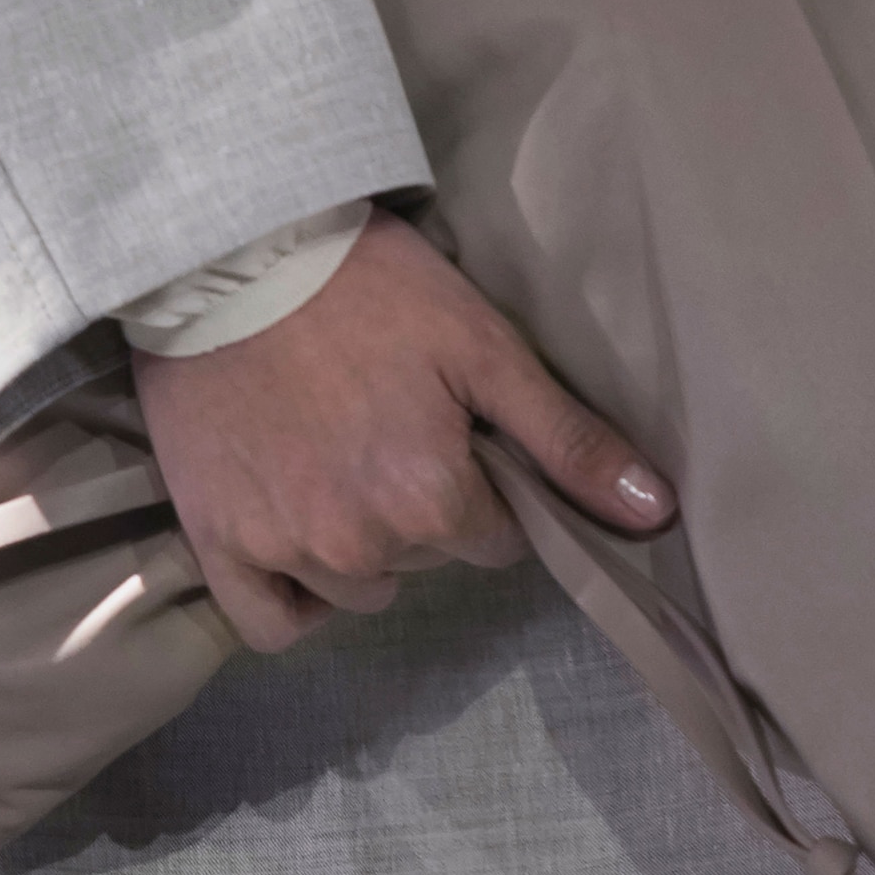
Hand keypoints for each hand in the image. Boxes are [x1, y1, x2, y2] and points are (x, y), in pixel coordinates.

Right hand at [132, 210, 673, 651]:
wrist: (230, 251)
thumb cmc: (367, 286)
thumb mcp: (483, 345)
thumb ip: (568, 439)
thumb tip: (657, 514)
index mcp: (430, 500)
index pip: (495, 541)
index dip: (483, 485)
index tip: (451, 430)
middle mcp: (358, 544)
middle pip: (427, 562)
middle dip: (423, 509)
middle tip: (389, 424)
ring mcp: (282, 549)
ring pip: (359, 590)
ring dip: (364, 545)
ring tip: (337, 457)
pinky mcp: (217, 543)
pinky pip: (271, 623)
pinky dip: (296, 599)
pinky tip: (301, 539)